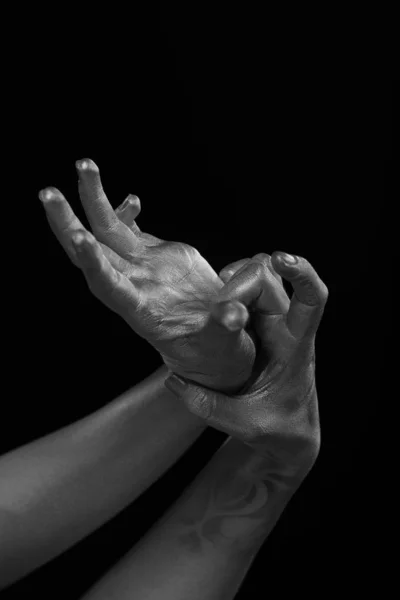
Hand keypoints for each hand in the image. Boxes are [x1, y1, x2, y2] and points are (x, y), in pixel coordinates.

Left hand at [38, 158, 255, 391]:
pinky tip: (131, 201)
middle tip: (49, 194)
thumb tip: (234, 317)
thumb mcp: (223, 338)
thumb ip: (226, 323)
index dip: (95, 264)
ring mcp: (138, 267)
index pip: (111, 286)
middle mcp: (132, 285)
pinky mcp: (150, 254)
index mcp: (143, 310)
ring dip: (91, 200)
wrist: (210, 334)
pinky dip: (123, 211)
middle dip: (68, 223)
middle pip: (91, 252)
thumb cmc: (215, 345)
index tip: (81, 238)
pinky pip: (126, 228)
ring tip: (85, 166)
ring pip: (106, 231)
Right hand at [165, 252, 327, 466]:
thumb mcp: (245, 425)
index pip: (312, 299)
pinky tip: (206, 308)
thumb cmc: (278, 429)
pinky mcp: (250, 326)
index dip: (302, 273)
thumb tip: (175, 381)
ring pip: (255, 279)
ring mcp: (266, 323)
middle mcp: (283, 327)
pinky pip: (240, 294)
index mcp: (295, 346)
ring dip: (233, 281)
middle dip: (241, 283)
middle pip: (269, 281)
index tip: (282, 260)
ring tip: (213, 304)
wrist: (287, 434)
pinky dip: (223, 292)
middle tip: (216, 308)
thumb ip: (208, 406)